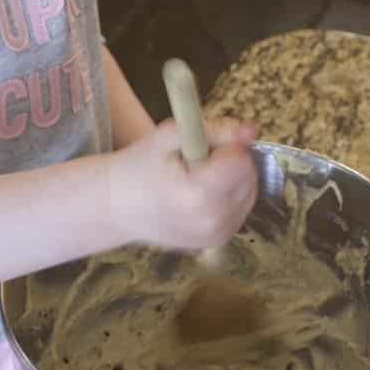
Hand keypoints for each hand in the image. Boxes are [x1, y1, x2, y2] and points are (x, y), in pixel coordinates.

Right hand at [106, 117, 257, 250]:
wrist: (117, 206)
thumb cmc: (140, 165)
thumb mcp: (170, 135)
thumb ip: (214, 129)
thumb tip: (251, 131)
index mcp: (198, 194)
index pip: (241, 160)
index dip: (225, 145)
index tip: (200, 147)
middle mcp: (213, 221)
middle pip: (248, 175)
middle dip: (229, 160)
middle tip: (195, 161)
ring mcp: (217, 236)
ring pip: (250, 191)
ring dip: (232, 178)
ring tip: (196, 177)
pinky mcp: (219, 241)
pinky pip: (241, 207)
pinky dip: (228, 195)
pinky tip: (200, 193)